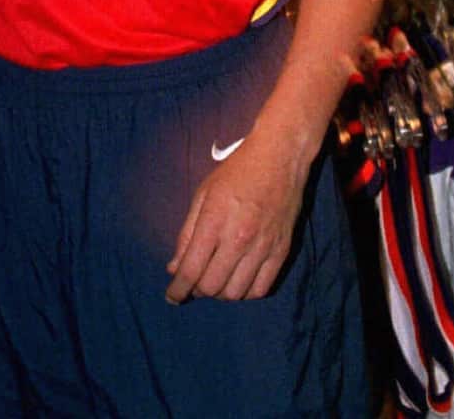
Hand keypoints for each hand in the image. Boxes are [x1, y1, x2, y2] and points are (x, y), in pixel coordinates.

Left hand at [164, 124, 309, 303]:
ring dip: (220, 293)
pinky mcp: (281, 251)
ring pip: (235, 293)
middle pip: (212, 286)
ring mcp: (263, 247)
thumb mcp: (203, 195)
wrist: (279, 157)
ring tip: (216, 278)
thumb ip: (187, 234)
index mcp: (215, 221)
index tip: (172, 297)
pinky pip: (261, 289)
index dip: (178, 289)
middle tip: (194, 280)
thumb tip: (174, 268)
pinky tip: (238, 279)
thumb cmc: (236, 172)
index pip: (191, 270)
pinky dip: (245, 292)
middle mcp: (239, 238)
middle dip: (197, 290)